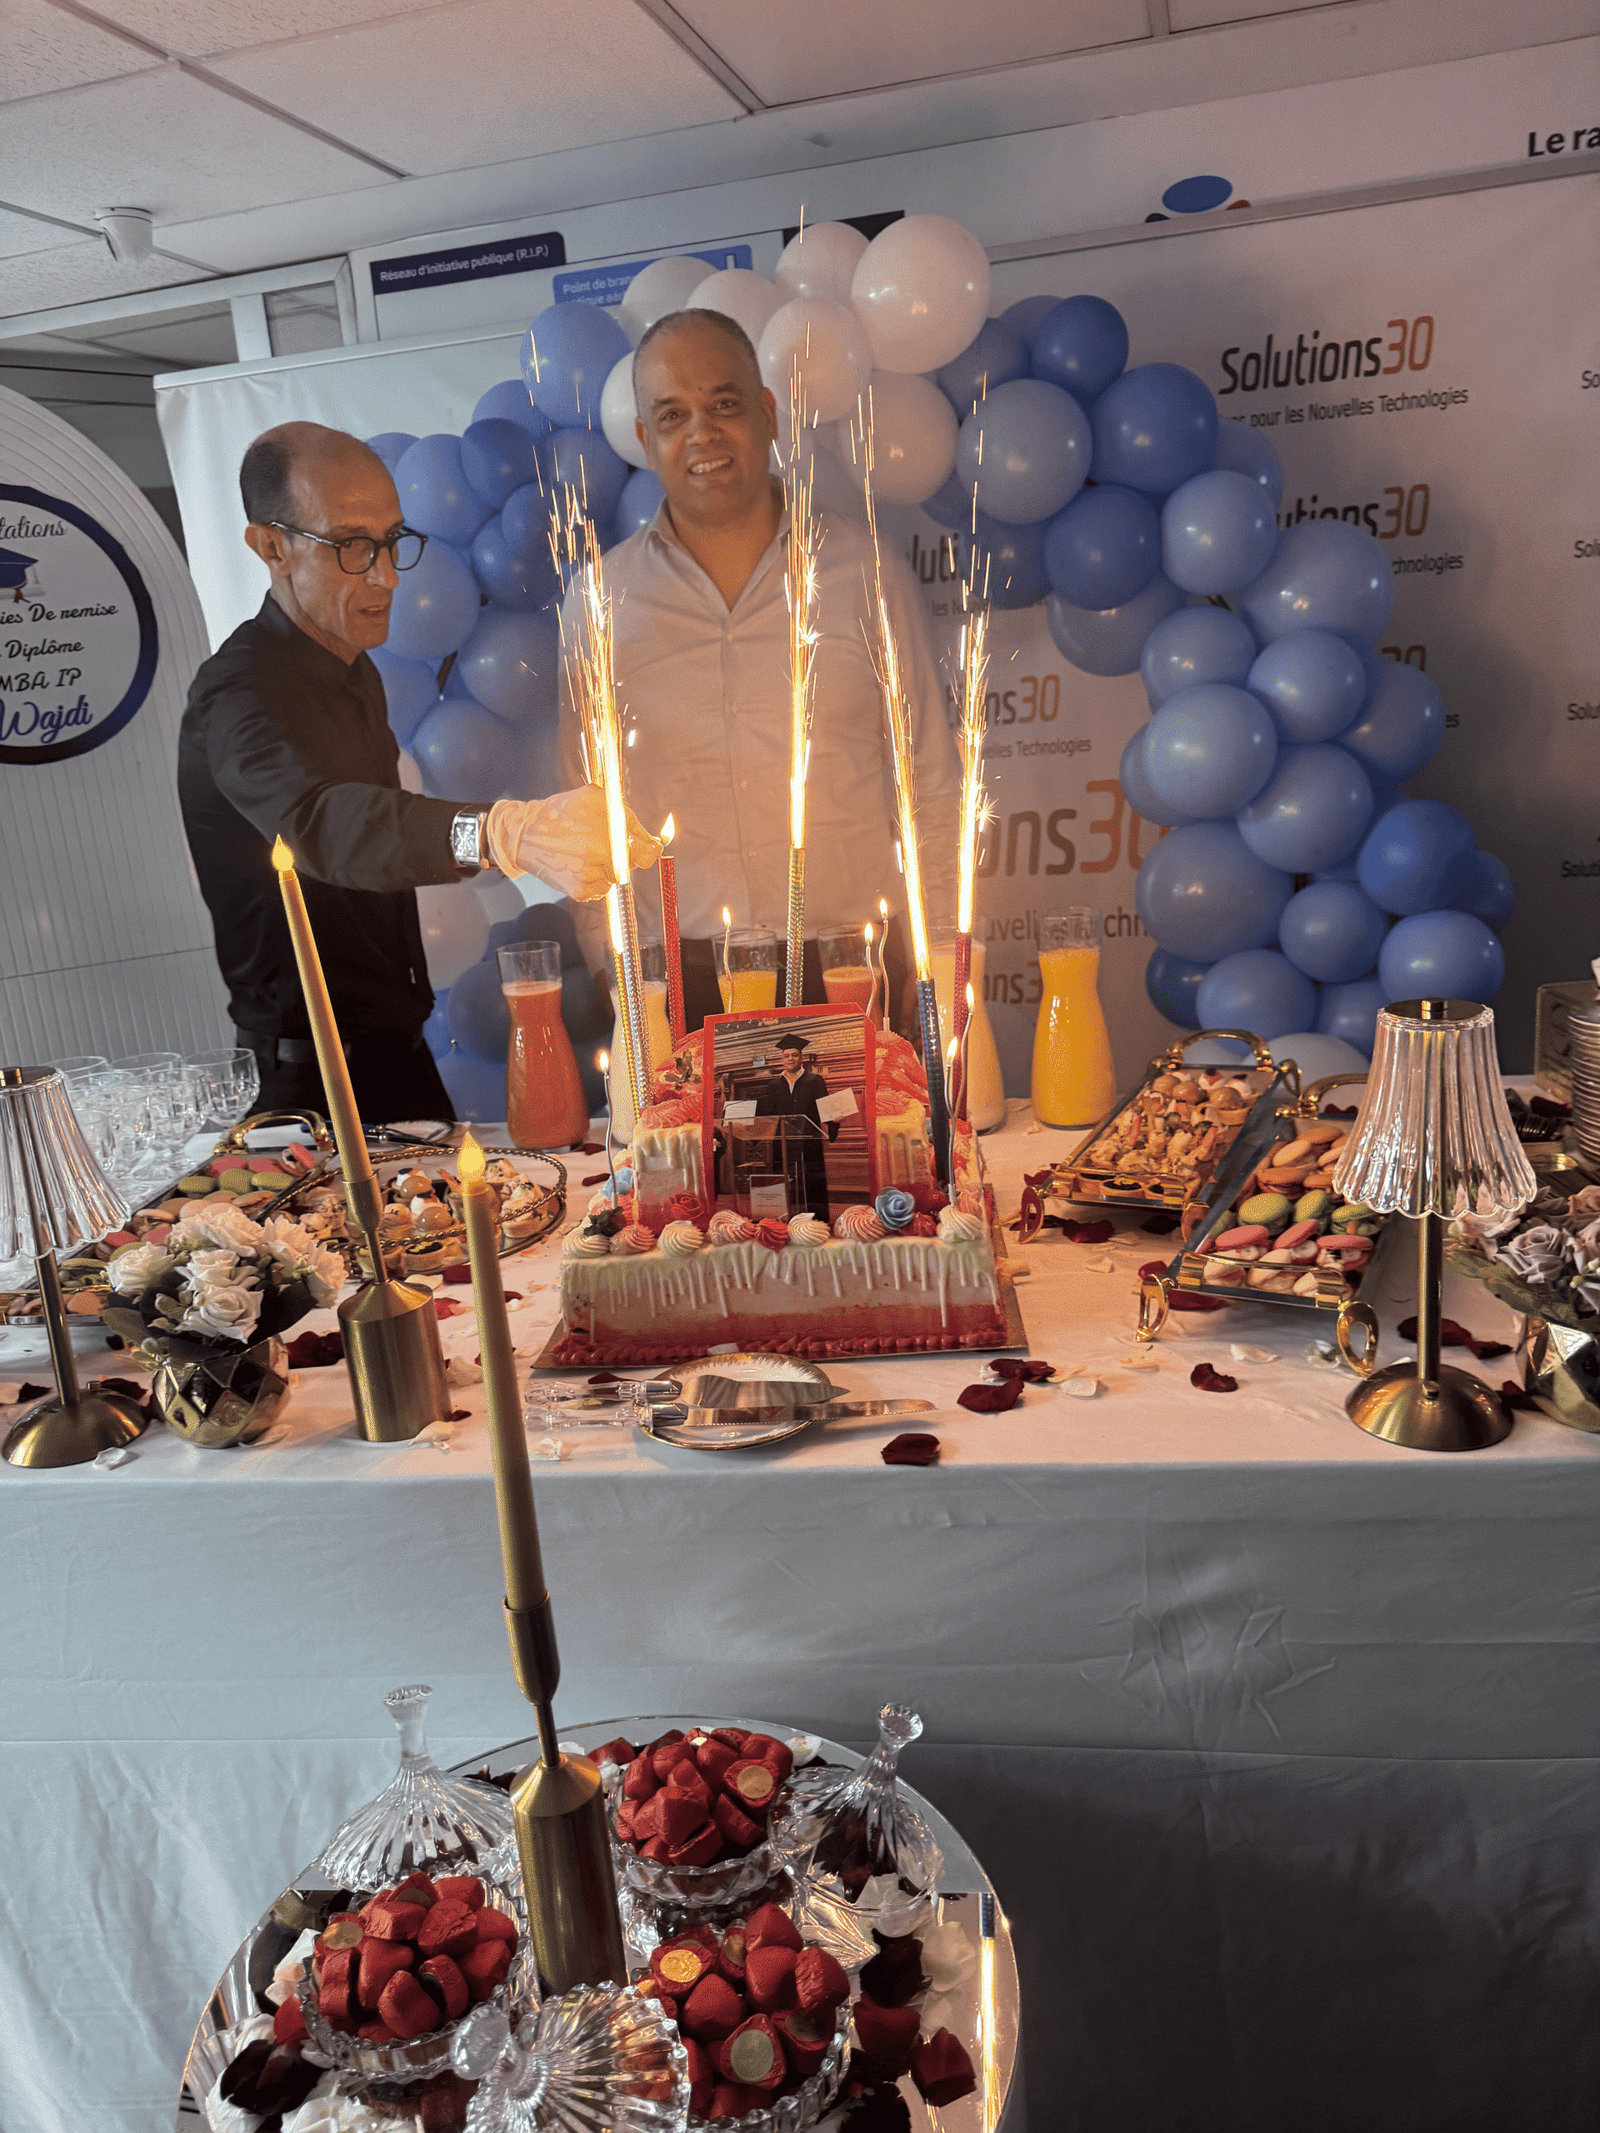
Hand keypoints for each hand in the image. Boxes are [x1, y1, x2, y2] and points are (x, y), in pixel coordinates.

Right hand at [485, 789, 657, 900]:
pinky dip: (593, 879)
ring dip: (607, 867)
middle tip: (601, 843)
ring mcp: (592, 875)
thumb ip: (626, 816)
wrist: (524, 834)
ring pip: (615, 877)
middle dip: (623, 855)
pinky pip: (601, 889)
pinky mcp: (581, 891)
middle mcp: (604, 855)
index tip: (646, 847)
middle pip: (632, 865)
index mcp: (612, 832)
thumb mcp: (594, 798)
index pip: (648, 852)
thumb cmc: (560, 813)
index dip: (648, 848)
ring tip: (583, 852)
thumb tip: (652, 839)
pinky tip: (576, 864)